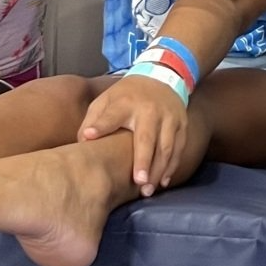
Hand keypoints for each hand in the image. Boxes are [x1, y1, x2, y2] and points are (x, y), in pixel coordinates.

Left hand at [79, 74, 187, 195]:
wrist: (163, 76)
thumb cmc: (128, 95)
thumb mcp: (107, 99)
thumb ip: (94, 119)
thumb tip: (84, 141)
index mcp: (126, 103)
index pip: (112, 115)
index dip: (101, 125)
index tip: (89, 136)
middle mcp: (150, 110)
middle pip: (147, 137)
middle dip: (144, 160)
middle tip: (139, 182)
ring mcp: (169, 117)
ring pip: (166, 147)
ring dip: (159, 170)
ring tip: (148, 190)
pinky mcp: (182, 124)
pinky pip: (178, 149)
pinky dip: (172, 166)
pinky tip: (163, 181)